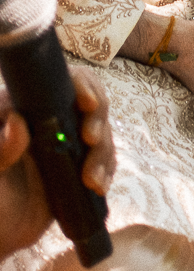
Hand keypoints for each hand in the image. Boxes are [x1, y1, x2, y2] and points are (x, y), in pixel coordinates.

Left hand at [0, 69, 114, 260]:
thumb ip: (0, 149)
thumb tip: (17, 121)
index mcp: (27, 111)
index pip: (60, 83)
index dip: (80, 85)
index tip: (86, 102)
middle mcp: (50, 122)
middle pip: (89, 103)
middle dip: (98, 119)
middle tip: (91, 140)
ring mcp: (66, 145)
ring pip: (100, 133)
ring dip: (102, 153)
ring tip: (92, 181)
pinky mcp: (77, 168)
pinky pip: (103, 161)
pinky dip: (106, 171)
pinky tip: (98, 186)